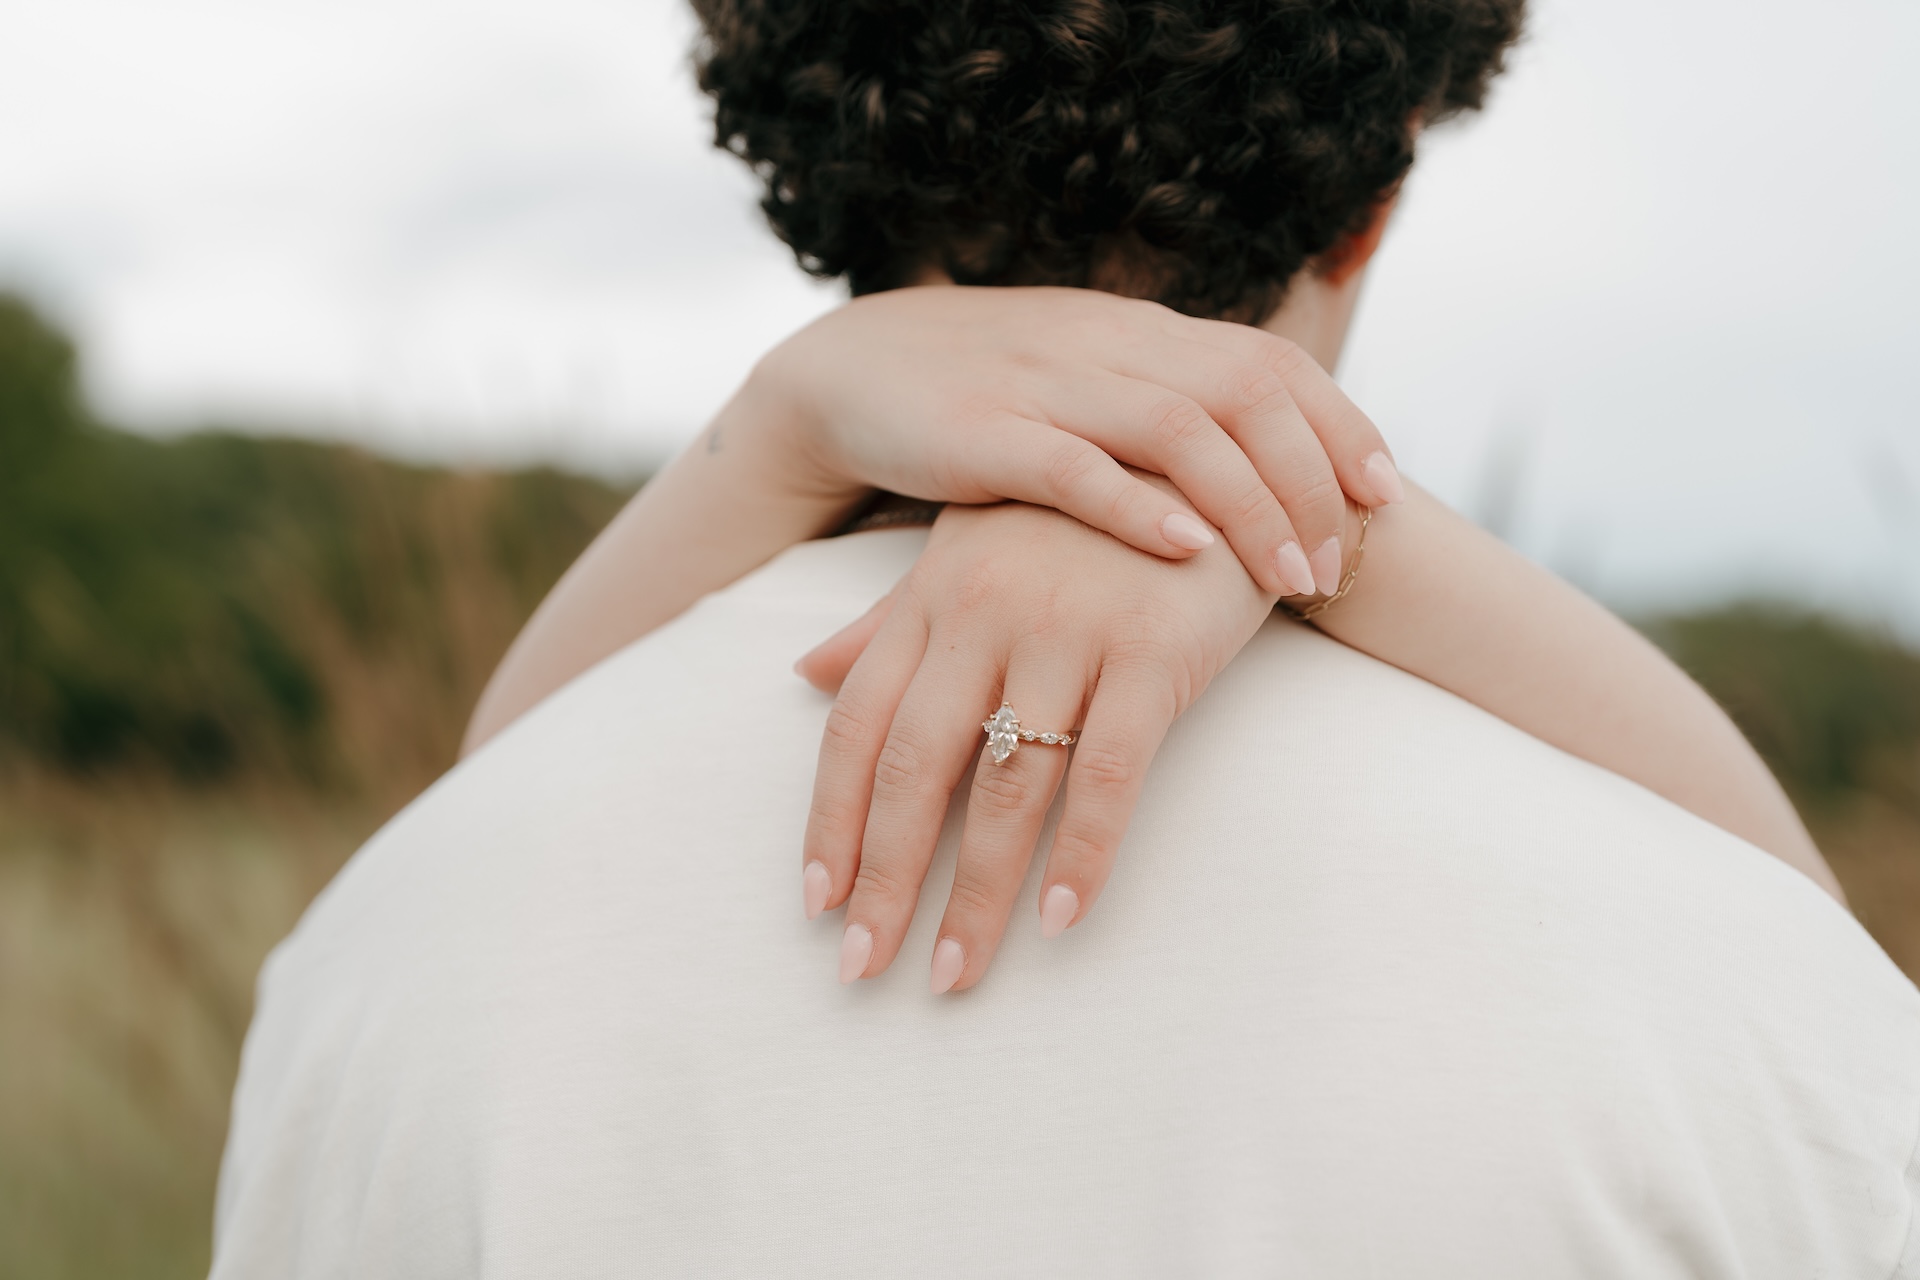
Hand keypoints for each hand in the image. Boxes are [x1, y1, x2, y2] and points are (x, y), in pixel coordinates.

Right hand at [750, 284, 1402, 597]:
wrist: (849, 371)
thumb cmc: (987, 397)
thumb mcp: (1089, 386)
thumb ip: (1168, 409)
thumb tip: (1268, 471)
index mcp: (1141, 333)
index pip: (1269, 363)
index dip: (1338, 425)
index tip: (1383, 497)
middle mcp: (1107, 345)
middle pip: (1245, 393)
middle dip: (1310, 481)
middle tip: (1339, 565)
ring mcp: (1045, 384)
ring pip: (1178, 428)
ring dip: (1249, 505)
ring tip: (1291, 579)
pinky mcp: (980, 433)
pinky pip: (1072, 467)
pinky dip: (1136, 507)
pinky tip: (1185, 550)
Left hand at [795, 498, 1277, 992]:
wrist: (1217, 458)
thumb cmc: (1084, 519)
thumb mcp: (972, 553)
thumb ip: (890, 621)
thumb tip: (803, 675)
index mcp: (934, 596)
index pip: (858, 725)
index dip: (831, 819)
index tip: (815, 904)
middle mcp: (984, 613)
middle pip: (914, 768)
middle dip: (883, 880)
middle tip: (862, 970)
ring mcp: (1066, 630)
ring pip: (1004, 786)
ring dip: (975, 894)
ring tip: (953, 974)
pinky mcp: (1149, 650)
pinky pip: (1109, 774)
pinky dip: (1083, 853)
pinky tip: (1063, 918)